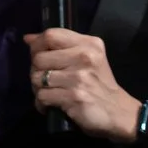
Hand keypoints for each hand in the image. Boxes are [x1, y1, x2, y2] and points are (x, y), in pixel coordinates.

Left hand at [25, 29, 140, 142]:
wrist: (119, 112)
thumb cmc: (99, 84)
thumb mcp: (88, 59)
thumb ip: (60, 47)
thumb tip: (28, 38)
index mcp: (89, 44)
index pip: (51, 35)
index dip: (37, 45)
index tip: (37, 56)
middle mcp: (85, 57)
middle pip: (39, 58)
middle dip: (36, 71)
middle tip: (46, 80)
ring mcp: (79, 77)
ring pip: (37, 78)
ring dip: (38, 89)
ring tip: (50, 92)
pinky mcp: (73, 96)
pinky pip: (42, 96)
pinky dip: (41, 104)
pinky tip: (51, 105)